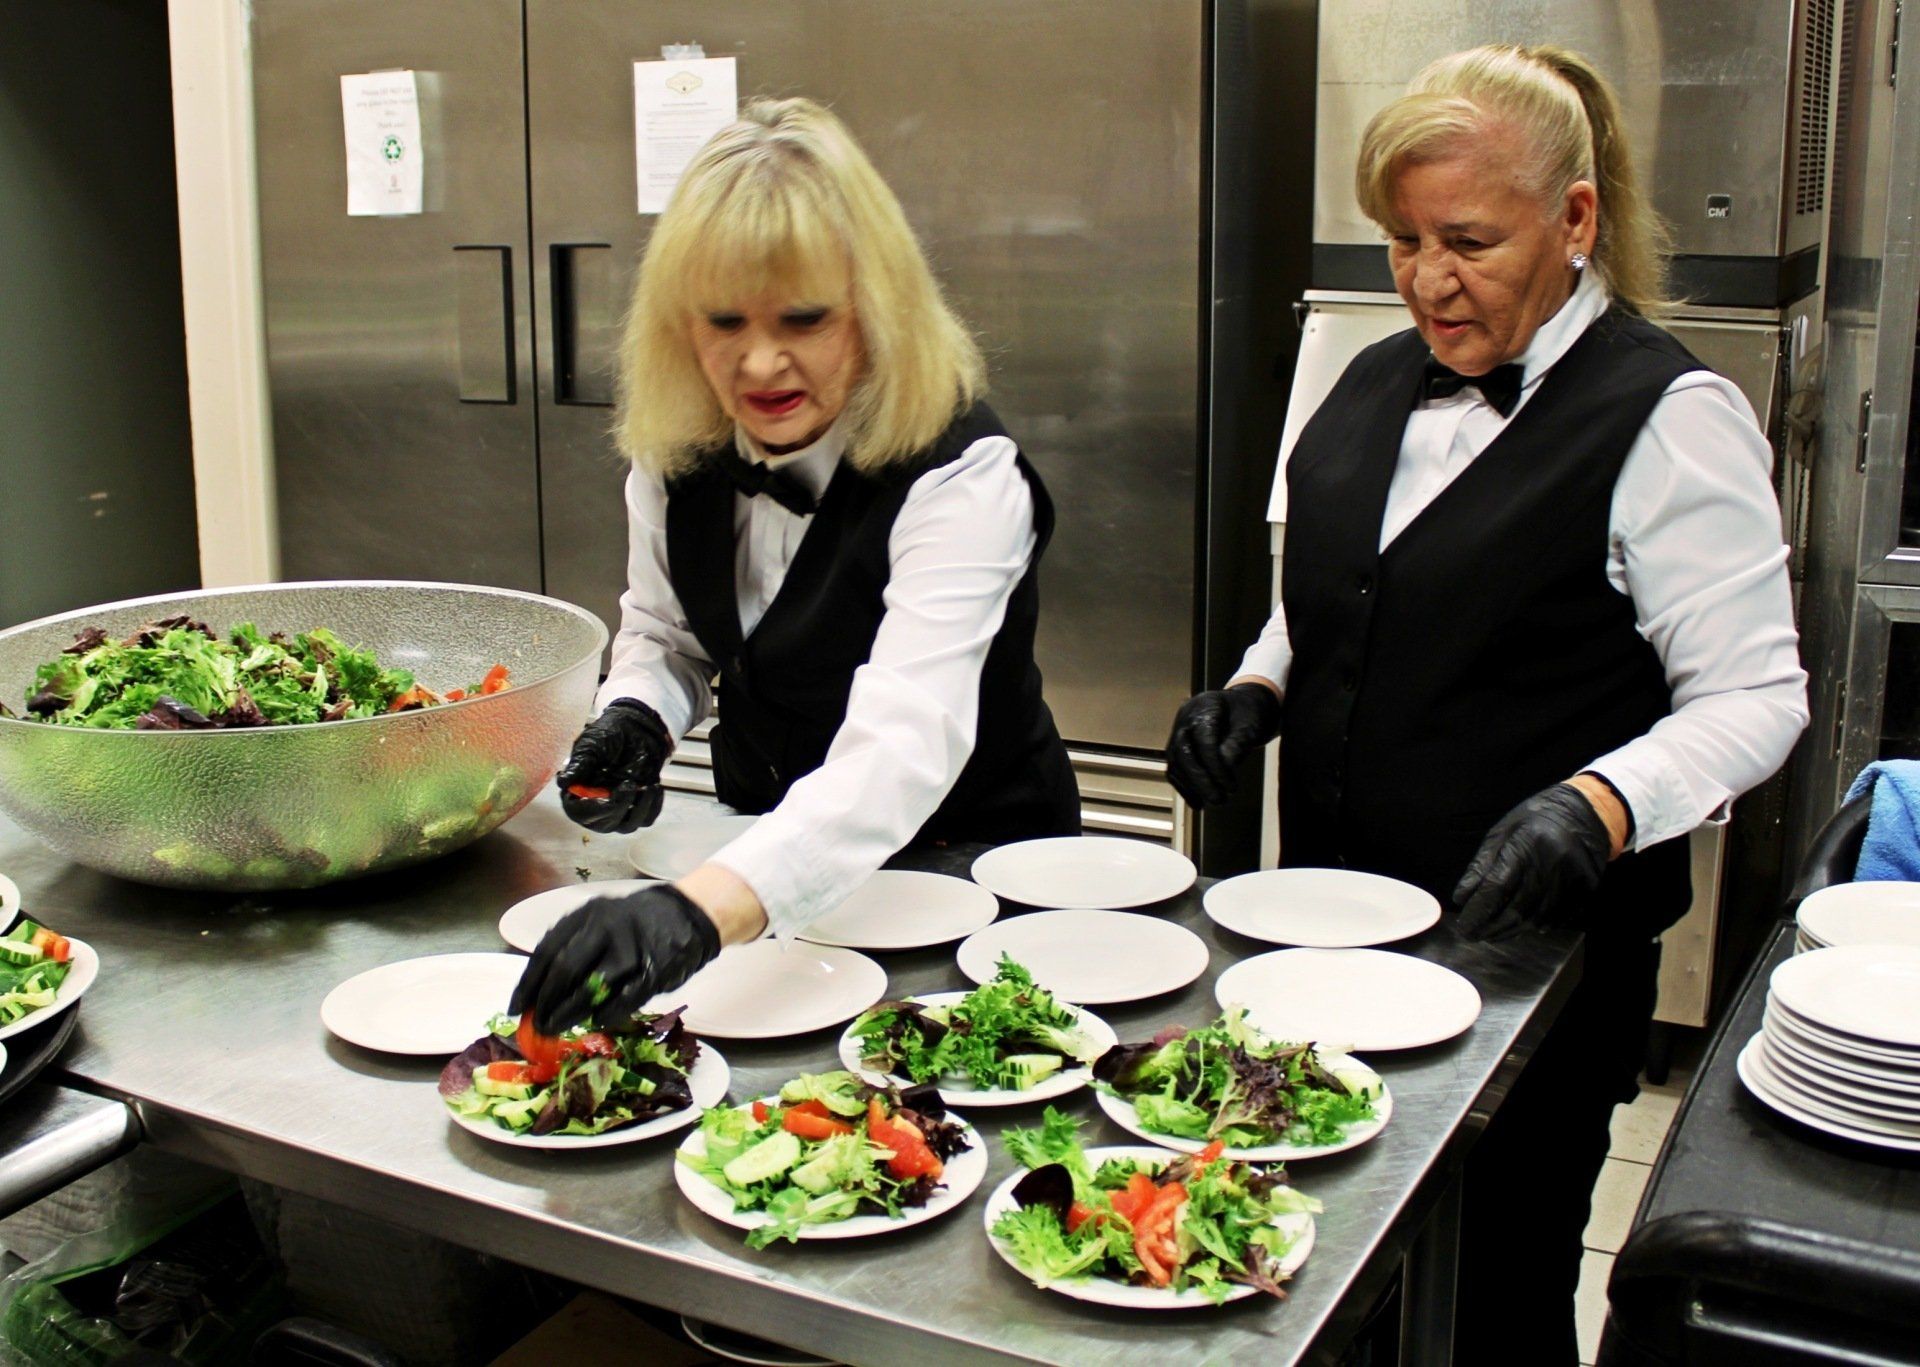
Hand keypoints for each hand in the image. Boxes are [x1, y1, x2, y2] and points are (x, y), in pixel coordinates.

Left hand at [509, 883, 720, 1033]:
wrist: (686, 914)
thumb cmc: (634, 924)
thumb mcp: (598, 922)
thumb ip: (572, 949)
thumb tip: (538, 993)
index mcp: (586, 916)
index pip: (546, 952)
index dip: (528, 984)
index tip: (515, 1007)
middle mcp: (605, 929)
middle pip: (564, 971)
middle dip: (545, 1003)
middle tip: (536, 1025)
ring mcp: (629, 950)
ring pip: (590, 989)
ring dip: (569, 1014)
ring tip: (556, 1028)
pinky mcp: (651, 972)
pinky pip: (621, 1001)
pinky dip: (603, 1015)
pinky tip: (594, 1021)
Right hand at [556, 699, 671, 833]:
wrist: (636, 729)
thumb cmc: (609, 735)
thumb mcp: (592, 745)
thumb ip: (580, 764)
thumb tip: (563, 782)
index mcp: (578, 792)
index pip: (579, 813)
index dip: (590, 810)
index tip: (605, 796)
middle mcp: (596, 805)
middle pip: (604, 824)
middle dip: (618, 807)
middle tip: (629, 784)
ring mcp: (618, 808)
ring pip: (627, 826)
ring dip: (640, 809)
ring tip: (648, 786)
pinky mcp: (638, 807)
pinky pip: (646, 819)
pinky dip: (653, 806)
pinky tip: (655, 787)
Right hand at [1165, 681, 1281, 807]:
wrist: (1240, 705)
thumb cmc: (1248, 712)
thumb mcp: (1251, 725)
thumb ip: (1237, 743)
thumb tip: (1225, 767)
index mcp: (1204, 707)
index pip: (1203, 741)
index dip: (1215, 767)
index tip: (1230, 787)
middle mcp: (1185, 719)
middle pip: (1183, 753)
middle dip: (1200, 781)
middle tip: (1219, 800)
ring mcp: (1177, 733)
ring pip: (1175, 763)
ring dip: (1192, 787)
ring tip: (1214, 802)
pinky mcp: (1177, 747)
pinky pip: (1175, 769)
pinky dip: (1185, 787)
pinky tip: (1199, 803)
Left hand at [1452, 783, 1613, 939]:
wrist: (1586, 813)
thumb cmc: (1535, 820)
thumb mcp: (1501, 833)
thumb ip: (1481, 865)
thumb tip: (1462, 898)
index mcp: (1526, 845)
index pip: (1496, 888)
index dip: (1478, 912)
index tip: (1463, 927)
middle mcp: (1551, 865)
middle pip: (1516, 910)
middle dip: (1491, 928)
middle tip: (1474, 935)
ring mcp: (1572, 880)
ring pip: (1536, 919)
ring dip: (1511, 931)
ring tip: (1493, 935)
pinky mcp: (1586, 890)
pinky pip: (1557, 919)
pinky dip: (1536, 927)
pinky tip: (1522, 927)